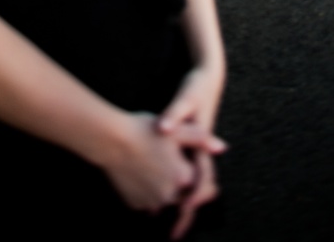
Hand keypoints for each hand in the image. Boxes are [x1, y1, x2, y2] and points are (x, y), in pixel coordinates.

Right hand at [101, 112, 224, 213]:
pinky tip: (142, 175)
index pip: (201, 187)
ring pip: (164, 200)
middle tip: (174, 168)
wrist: (111, 139)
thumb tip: (222, 147)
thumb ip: (201, 138)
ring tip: (156, 168)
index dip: (203, 182)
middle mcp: (168, 195)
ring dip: (164, 190)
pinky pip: (146, 202)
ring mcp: (150, 201)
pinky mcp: (134, 203)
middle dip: (182, 186)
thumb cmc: (144, 131)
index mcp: (182, 178)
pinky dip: (147, 193)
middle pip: (183, 196)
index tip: (202, 178)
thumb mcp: (176, 130)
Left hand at [158, 67, 226, 238]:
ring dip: (180, 202)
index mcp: (201, 144)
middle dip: (186, 210)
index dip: (193, 197)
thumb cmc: (197, 88)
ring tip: (162, 220)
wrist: (208, 77)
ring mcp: (196, 149)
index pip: (201, 178)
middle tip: (173, 233)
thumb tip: (163, 129)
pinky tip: (157, 193)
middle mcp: (201, 151)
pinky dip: (175, 187)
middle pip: (198, 188)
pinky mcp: (189, 146)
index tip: (182, 212)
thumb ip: (174, 115)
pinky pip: (185, 173)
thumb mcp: (184, 100)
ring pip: (192, 183)